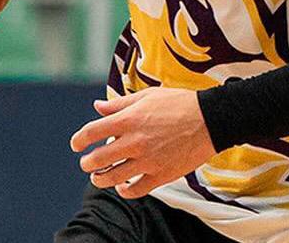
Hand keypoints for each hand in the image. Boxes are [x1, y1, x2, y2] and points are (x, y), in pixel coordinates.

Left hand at [70, 87, 216, 198]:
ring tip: (98, 177)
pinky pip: (135, 190)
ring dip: (100, 179)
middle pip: (97, 159)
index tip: (77, 144)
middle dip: (87, 163)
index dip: (79, 140)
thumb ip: (120, 104)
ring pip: (112, 178)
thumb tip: (97, 106)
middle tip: (87, 163)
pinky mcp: (161, 175)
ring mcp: (147, 160)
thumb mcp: (148, 96)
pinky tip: (122, 187)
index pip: (92, 132)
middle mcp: (135, 141)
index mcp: (129, 119)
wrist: (211, 119)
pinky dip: (124, 191)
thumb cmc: (179, 104)